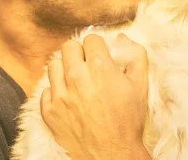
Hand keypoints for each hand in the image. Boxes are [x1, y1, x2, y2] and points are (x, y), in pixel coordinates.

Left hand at [41, 33, 149, 159]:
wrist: (113, 154)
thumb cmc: (129, 120)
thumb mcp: (141, 84)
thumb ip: (136, 54)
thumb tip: (122, 39)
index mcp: (100, 66)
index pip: (90, 38)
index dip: (98, 46)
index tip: (101, 56)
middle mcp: (76, 76)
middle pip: (68, 46)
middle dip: (79, 53)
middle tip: (88, 65)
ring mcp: (60, 94)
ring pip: (53, 65)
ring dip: (65, 70)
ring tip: (76, 81)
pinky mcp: (49, 111)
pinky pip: (46, 90)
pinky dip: (56, 93)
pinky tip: (69, 100)